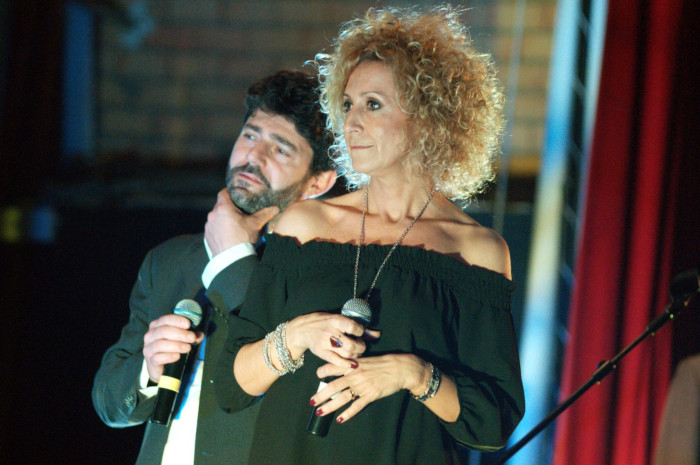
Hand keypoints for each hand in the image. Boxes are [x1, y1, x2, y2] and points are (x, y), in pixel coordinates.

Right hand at [142, 314, 203, 381]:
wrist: (161, 366)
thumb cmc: (171, 348)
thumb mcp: (181, 339)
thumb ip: (190, 335)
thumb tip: (199, 335)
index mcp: (156, 326)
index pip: (165, 319)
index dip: (177, 320)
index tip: (188, 324)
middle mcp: (150, 335)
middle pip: (164, 331)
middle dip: (180, 334)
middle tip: (192, 338)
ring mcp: (148, 348)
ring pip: (160, 344)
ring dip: (177, 345)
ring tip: (187, 348)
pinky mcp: (150, 361)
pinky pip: (157, 358)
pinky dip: (169, 356)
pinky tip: (177, 356)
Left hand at [204, 189, 278, 255]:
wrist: (233, 260)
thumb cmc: (243, 239)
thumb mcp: (256, 224)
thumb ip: (265, 214)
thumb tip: (275, 208)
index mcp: (223, 208)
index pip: (223, 193)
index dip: (230, 192)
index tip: (237, 195)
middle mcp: (213, 215)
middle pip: (220, 206)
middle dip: (229, 208)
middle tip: (239, 212)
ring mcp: (209, 227)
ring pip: (216, 218)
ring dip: (223, 219)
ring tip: (234, 225)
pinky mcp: (207, 237)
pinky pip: (213, 229)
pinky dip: (219, 230)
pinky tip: (228, 235)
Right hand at [284, 313, 378, 368]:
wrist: (303, 329)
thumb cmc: (324, 322)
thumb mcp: (339, 320)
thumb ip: (358, 328)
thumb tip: (377, 334)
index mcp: (336, 320)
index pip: (353, 327)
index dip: (360, 332)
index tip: (360, 333)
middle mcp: (330, 331)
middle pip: (351, 345)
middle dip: (360, 347)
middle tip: (360, 346)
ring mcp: (324, 343)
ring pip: (346, 354)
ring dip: (355, 355)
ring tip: (355, 352)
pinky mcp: (321, 352)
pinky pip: (336, 361)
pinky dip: (346, 364)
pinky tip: (352, 364)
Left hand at [309, 353, 428, 423]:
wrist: (400, 368)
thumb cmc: (383, 362)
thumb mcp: (365, 359)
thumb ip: (352, 364)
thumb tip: (340, 368)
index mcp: (352, 364)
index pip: (332, 367)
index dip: (322, 371)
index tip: (317, 376)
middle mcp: (355, 375)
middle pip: (333, 386)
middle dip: (320, 395)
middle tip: (311, 402)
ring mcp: (362, 386)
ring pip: (342, 398)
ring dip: (330, 406)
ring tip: (320, 412)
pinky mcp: (371, 395)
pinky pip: (357, 406)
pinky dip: (348, 414)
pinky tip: (340, 419)